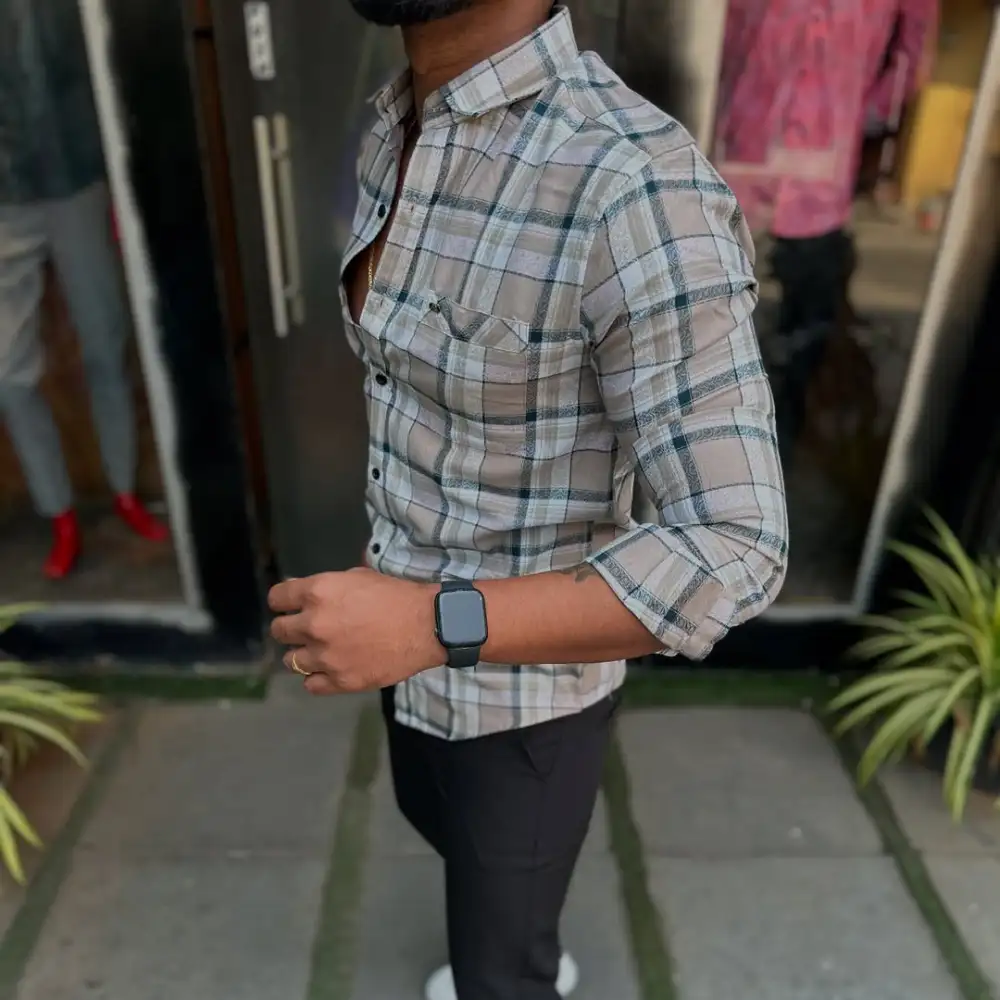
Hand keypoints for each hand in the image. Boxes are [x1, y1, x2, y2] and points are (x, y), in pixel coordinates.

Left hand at [268, 568, 441, 694]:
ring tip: (321, 651)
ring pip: (291, 661)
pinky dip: (317, 677)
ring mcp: (325, 656)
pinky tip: (330, 669)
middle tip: (307, 629)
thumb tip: (304, 594)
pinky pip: (310, 684)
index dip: (283, 601)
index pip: (277, 598)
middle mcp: (314, 624)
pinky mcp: (339, 681)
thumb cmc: (395, 595)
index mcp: (318, 592)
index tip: (289, 606)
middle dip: (290, 628)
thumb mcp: (358, 577)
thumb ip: (326, 587)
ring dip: (303, 654)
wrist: (426, 625)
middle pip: (279, 631)